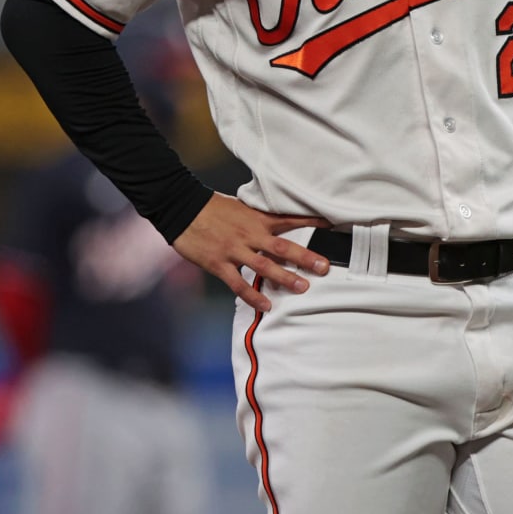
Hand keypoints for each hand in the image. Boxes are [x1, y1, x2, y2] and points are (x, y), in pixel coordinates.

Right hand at [171, 194, 331, 311]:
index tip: (331, 226)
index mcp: (256, 219)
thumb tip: (275, 222)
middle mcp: (249, 235)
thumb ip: (257, 218)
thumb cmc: (211, 207)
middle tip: (324, 267)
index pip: (289, 220)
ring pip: (264, 266)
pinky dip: (252, 296)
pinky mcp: (219, 264)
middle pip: (283, 248)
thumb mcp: (239, 207)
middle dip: (305, 258)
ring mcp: (234, 250)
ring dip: (285, 278)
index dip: (311, 222)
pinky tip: (265, 306)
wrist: (181, 208)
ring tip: (303, 288)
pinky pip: (239, 283)